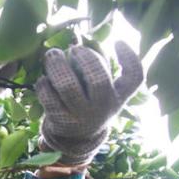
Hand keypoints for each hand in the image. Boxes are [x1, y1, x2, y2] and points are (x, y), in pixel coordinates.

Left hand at [36, 42, 142, 165]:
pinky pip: (49, 98)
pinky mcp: (61, 122)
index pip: (134, 78)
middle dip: (84, 58)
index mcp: (118, 97)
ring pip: (68, 86)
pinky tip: (43, 80)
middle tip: (73, 48)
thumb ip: (98, 69)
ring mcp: (82, 116)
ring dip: (57, 66)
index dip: (130, 58)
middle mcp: (103, 107)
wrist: (76, 140)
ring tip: (52, 55)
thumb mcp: (102, 93)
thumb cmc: (90, 104)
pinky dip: (43, 85)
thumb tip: (82, 38)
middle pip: (98, 79)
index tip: (118, 41)